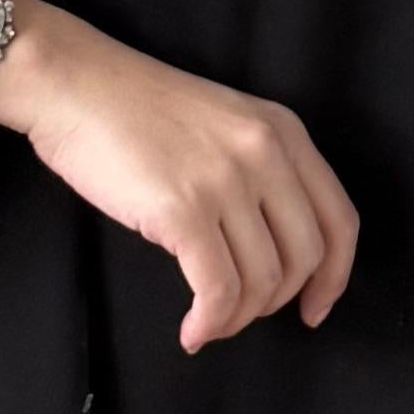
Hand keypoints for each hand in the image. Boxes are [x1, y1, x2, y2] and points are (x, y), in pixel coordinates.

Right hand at [0, 0, 356, 353]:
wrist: (73, 83)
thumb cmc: (134, 110)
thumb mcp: (222, 124)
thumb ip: (258, 171)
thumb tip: (269, 249)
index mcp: (283, 133)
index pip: (340, 220)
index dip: (334, 277)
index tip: (314, 308)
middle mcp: (265, 155)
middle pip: (305, 259)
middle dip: (275, 303)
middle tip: (239, 313)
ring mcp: (226, 182)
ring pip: (262, 282)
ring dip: (235, 318)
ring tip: (208, 322)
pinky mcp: (183, 210)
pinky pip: (217, 291)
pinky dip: (209, 323)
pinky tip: (192, 331)